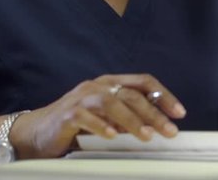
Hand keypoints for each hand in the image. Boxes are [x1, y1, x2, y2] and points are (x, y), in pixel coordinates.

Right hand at [10, 74, 185, 158]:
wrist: (37, 132)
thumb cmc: (78, 123)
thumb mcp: (109, 117)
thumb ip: (129, 116)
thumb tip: (158, 126)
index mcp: (111, 83)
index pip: (144, 82)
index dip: (164, 95)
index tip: (180, 113)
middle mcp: (98, 86)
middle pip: (132, 95)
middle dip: (154, 113)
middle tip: (169, 131)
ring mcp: (81, 98)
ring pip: (111, 103)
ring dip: (131, 120)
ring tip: (146, 136)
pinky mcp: (66, 114)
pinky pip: (86, 117)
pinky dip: (101, 126)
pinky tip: (111, 136)